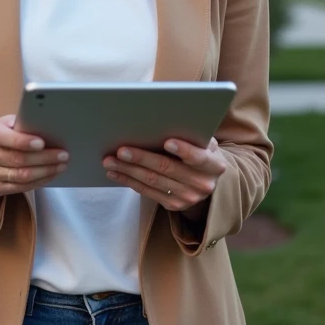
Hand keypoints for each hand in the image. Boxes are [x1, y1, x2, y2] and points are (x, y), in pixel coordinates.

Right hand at [0, 114, 69, 197]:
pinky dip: (38, 182)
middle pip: (17, 159)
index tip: (42, 143)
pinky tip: (50, 175)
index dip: (24, 141)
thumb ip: (21, 126)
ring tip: (60, 166)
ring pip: (21, 176)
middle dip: (44, 158)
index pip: (4, 137)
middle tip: (63, 155)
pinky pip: (20, 188)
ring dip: (45, 171)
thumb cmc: (1, 138)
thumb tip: (47, 130)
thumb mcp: (6, 125)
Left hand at [103, 137, 227, 214]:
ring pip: (153, 181)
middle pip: (167, 169)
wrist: (206, 177)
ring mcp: (188, 198)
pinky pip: (147, 192)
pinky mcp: (174, 205)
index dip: (184, 150)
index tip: (167, 142)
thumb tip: (162, 119)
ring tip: (110, 160)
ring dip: (128, 170)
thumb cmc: (200, 149)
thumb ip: (191, 133)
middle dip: (142, 158)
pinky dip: (129, 181)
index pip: (199, 158)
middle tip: (121, 150)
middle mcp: (203, 184)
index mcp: (214, 164)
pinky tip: (115, 172)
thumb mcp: (203, 141)